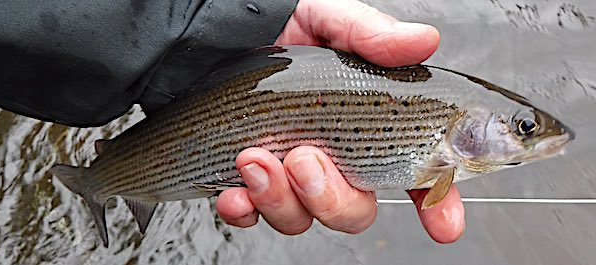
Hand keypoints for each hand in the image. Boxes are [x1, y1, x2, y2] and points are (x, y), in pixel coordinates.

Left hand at [216, 0, 464, 242]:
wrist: (214, 31)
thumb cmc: (278, 24)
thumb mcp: (328, 20)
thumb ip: (371, 35)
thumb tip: (422, 40)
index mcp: (364, 125)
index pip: (412, 171)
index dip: (435, 201)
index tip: (444, 224)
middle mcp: (331, 157)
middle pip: (353, 210)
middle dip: (332, 198)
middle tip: (306, 159)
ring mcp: (288, 173)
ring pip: (301, 219)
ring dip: (280, 199)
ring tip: (256, 157)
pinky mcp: (247, 180)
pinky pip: (251, 215)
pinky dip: (244, 210)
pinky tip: (234, 190)